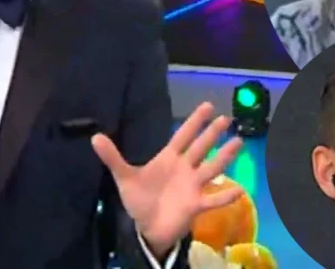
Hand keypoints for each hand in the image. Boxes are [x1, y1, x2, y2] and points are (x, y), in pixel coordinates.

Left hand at [92, 102, 243, 258]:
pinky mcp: (196, 205)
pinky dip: (225, 196)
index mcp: (169, 158)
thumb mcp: (124, 177)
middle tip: (226, 119)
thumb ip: (113, 157)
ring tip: (238, 143)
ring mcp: (193, 186)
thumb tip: (94, 137)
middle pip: (201, 147)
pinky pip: (213, 199)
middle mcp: (185, 168)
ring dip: (225, 157)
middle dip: (212, 134)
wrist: (146, 227)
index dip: (194, 121)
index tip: (208, 106)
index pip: (183, 135)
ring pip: (212, 168)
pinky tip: (240, 190)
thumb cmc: (140, 199)